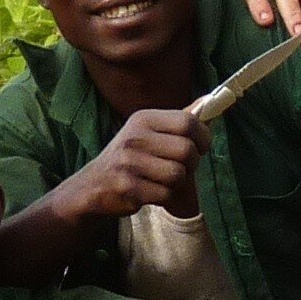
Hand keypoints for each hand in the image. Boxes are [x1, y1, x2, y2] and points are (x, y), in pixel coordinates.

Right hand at [61, 111, 206, 222]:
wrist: (92, 186)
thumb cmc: (129, 158)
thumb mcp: (148, 132)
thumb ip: (178, 120)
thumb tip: (208, 102)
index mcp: (143, 119)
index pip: (188, 122)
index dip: (203, 137)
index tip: (200, 147)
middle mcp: (134, 137)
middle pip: (187, 150)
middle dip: (192, 164)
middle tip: (181, 168)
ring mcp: (129, 163)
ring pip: (178, 175)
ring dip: (177, 183)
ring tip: (162, 181)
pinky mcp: (128, 187)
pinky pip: (166, 194)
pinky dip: (164, 197)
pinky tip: (150, 192)